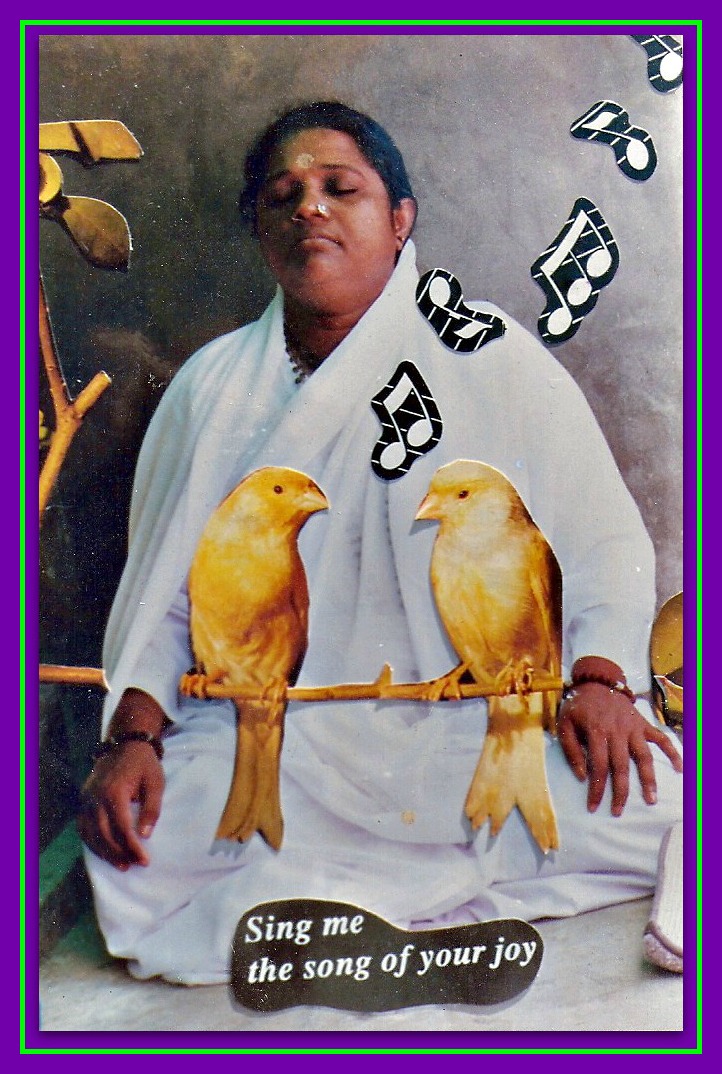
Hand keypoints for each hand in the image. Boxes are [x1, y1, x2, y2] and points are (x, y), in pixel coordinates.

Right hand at [77, 689, 165, 869]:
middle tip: (132, 866)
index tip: (144, 860)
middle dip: (118, 853)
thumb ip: (151, 809)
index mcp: (113, 791)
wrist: (125, 744)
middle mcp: (95, 797)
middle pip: (103, 834)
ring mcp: (86, 798)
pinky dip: (93, 842)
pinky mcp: (83, 800)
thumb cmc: (144, 764)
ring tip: (121, 865)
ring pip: (90, 833)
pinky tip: (105, 851)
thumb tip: (145, 836)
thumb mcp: (155, 783)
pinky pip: (83, 826)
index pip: (121, 827)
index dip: (132, 847)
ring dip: (104, 852)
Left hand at [557, 680, 682, 816]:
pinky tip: (679, 768)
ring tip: (651, 799)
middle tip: (618, 811)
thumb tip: (582, 776)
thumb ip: (570, 750)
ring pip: (644, 756)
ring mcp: (633, 728)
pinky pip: (660, 738)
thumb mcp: (564, 724)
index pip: (598, 766)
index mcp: (596, 732)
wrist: (596, 682)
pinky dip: (672, 752)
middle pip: (621, 766)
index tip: (594, 807)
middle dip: (620, 792)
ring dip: (648, 779)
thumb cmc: (578, 707)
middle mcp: (617, 731)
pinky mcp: (643, 724)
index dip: (596, 789)